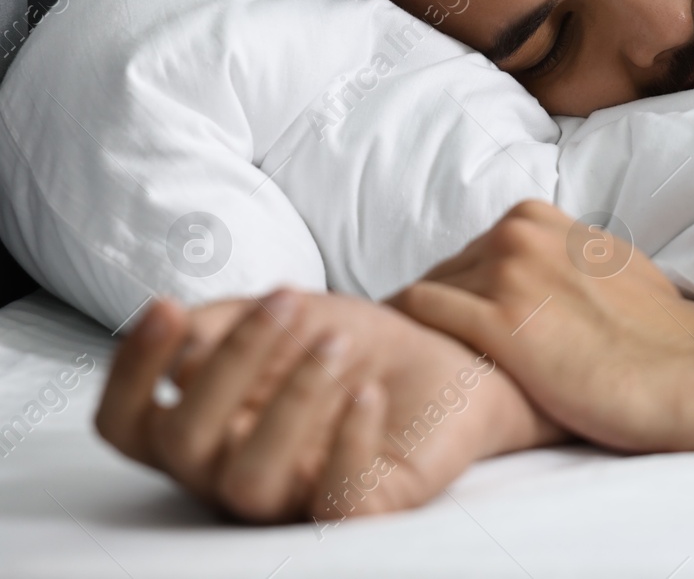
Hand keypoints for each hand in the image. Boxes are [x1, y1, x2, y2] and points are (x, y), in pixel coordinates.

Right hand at [96, 288, 566, 522]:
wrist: (451, 359)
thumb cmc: (356, 342)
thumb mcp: (288, 313)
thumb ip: (223, 321)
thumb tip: (181, 341)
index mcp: (204, 425)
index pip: (126, 424)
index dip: (130, 371)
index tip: (165, 306)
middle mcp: (231, 469)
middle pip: (184, 441)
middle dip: (230, 362)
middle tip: (288, 301)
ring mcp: (292, 496)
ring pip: (249, 479)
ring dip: (289, 399)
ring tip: (335, 343)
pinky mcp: (359, 508)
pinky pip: (335, 504)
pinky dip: (349, 443)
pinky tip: (368, 391)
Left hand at [392, 200, 693, 452]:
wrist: (691, 370)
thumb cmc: (660, 332)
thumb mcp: (609, 265)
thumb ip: (568, 258)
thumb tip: (552, 272)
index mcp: (541, 218)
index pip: (473, 252)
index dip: (466, 294)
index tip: (464, 329)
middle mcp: (519, 234)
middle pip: (446, 272)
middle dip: (444, 313)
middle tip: (441, 358)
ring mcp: (508, 274)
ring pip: (427, 292)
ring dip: (423, 330)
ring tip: (426, 370)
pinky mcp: (499, 323)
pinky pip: (420, 314)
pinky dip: (410, 337)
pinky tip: (420, 367)